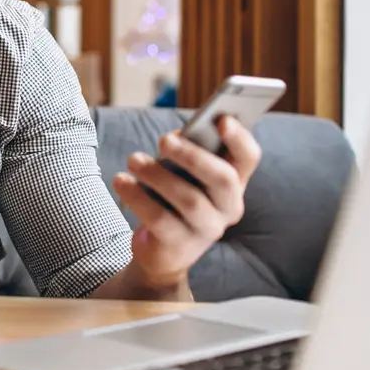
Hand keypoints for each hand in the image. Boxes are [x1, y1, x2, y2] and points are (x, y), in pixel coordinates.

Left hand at [111, 115, 261, 290]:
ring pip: (189, 200)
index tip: (222, 120)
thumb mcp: (183, 175)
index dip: (239, 138)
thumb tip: (175, 138)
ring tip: (133, 160)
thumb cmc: (173, 199)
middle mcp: (229, 207)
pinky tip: (121, 181)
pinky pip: (161, 220)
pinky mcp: (181, 245)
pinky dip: (137, 197)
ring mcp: (208, 229)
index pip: (248, 157)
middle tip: (163, 139)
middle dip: (192, 156)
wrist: (161, 250)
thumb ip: (186, 155)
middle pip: (223, 178)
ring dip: (157, 175)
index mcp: (234, 182)